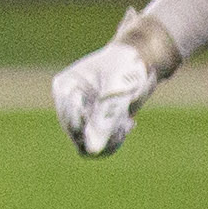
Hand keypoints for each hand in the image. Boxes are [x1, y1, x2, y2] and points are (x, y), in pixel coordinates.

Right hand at [50, 9, 176, 158]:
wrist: (142, 59)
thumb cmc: (127, 66)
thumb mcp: (118, 91)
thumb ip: (104, 120)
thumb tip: (92, 150)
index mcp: (65, 88)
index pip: (70, 122)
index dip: (93, 128)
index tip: (117, 117)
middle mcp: (68, 102)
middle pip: (77, 137)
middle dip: (104, 133)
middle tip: (125, 123)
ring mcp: (80, 113)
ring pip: (87, 145)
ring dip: (110, 139)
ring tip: (126, 124)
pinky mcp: (93, 122)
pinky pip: (98, 145)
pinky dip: (114, 139)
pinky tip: (127, 123)